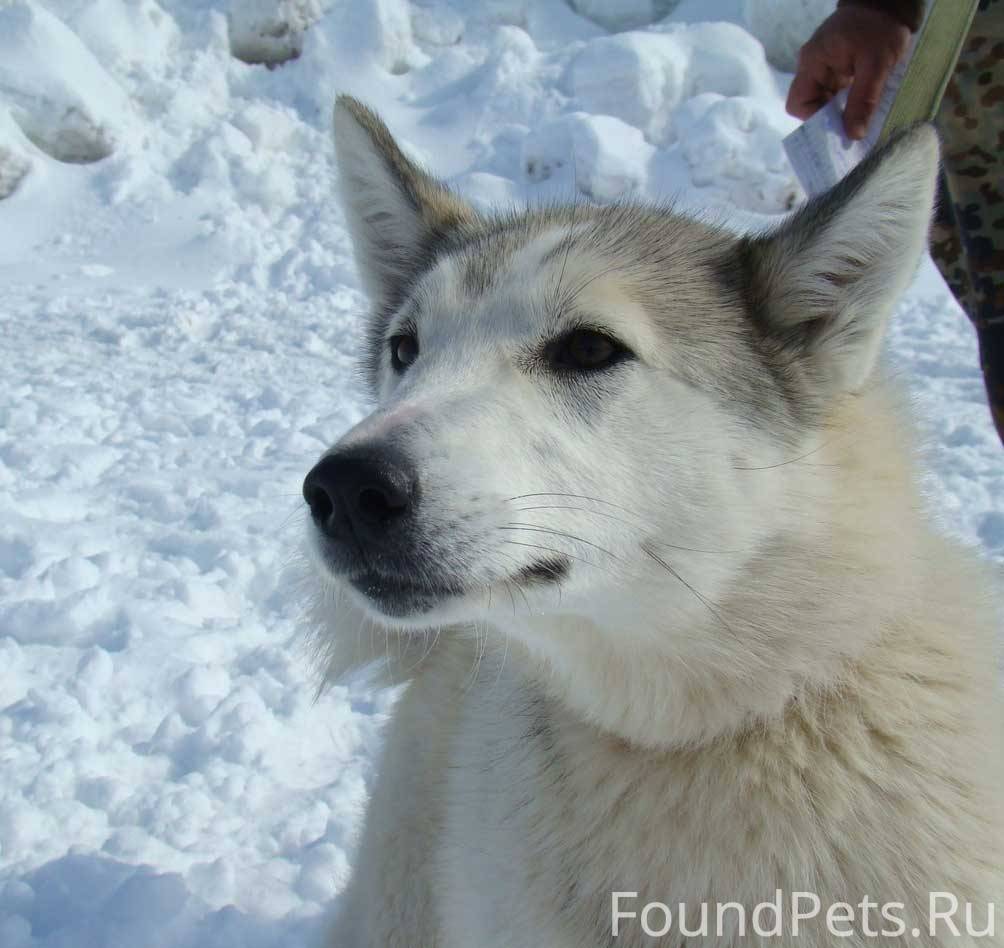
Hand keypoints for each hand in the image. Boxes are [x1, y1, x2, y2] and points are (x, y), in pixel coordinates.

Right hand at [786, 6, 911, 139]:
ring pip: (821, 102)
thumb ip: (863, 99)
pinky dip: (845, 104)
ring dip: (838, 113)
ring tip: (858, 118)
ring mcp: (822, 68)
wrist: (888, 3)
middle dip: (827, 119)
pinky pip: (833, 94)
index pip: (798, 103)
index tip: (837, 126)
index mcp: (812, 62)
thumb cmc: (879, 28)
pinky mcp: (835, 69)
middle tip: (851, 127)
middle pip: (808, 105)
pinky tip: (860, 106)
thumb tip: (853, 135)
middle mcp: (811, 67)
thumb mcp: (876, 64)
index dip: (813, 119)